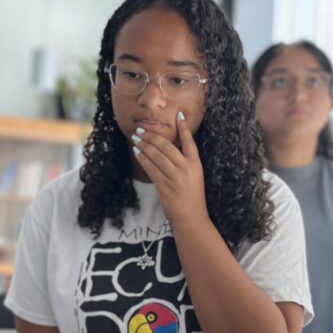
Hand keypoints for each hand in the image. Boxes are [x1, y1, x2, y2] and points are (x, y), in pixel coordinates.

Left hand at [132, 112, 207, 226]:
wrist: (191, 218)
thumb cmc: (193, 197)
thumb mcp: (195, 176)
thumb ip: (184, 162)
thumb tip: (168, 148)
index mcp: (196, 164)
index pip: (190, 141)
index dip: (183, 127)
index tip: (177, 114)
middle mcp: (186, 168)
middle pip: (166, 146)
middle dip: (151, 136)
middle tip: (141, 130)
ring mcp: (175, 177)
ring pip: (156, 155)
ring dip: (144, 145)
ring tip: (136, 138)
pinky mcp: (164, 186)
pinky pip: (151, 168)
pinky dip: (143, 159)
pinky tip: (137, 152)